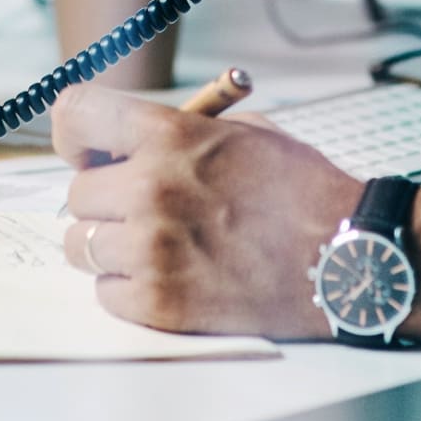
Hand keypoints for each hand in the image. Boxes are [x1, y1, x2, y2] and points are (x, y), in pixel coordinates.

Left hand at [51, 86, 420, 351]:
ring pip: (82, 246)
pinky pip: (105, 293)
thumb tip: (122, 141)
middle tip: (142, 207)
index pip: (74, 116)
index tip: (90, 151)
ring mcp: (152, 250)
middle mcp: (151, 189)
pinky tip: (168, 275)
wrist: (346, 258)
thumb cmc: (302, 190)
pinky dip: (127, 288)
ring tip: (156, 244)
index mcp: (170, 136)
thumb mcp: (243, 131)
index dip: (78, 135)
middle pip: (77, 193)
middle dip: (105, 199)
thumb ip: (177, 130)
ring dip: (111, 246)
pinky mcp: (160, 304)